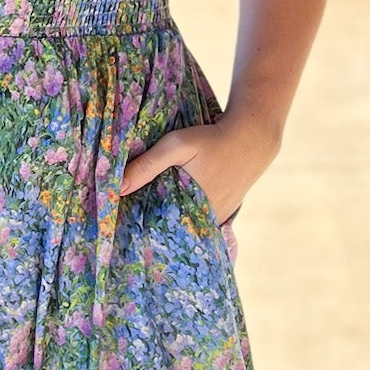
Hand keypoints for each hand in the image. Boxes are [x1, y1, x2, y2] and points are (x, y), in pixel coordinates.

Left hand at [117, 109, 281, 224]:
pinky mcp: (225, 213)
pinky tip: (172, 212)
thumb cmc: (212, 139)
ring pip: (186, 228)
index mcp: (190, 208)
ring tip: (144, 221)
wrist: (252, 138)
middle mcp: (205, 220)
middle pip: (172, 231)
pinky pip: (201, 223)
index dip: (139, 230)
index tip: (120, 228)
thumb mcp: (176, 146)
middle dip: (152, 229)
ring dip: (169, 224)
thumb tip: (117, 188)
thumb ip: (147, 166)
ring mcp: (217, 219)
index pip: (157, 229)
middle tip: (127, 227)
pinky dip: (186, 220)